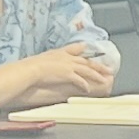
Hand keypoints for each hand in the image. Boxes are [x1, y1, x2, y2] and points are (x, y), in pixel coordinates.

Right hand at [0, 47, 120, 108]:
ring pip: (87, 70)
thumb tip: (45, 65)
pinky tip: (88, 89)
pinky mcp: (68, 74)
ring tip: (104, 80)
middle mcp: (66, 58)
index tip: (89, 49)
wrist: (30, 70)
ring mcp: (68, 66)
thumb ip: (47, 60)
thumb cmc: (31, 66)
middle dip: (98, 65)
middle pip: (86, 61)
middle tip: (108, 68)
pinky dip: (84, 85)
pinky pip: (80, 80)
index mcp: (60, 53)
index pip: (75, 49)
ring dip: (97, 75)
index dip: (83, 49)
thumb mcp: (40, 59)